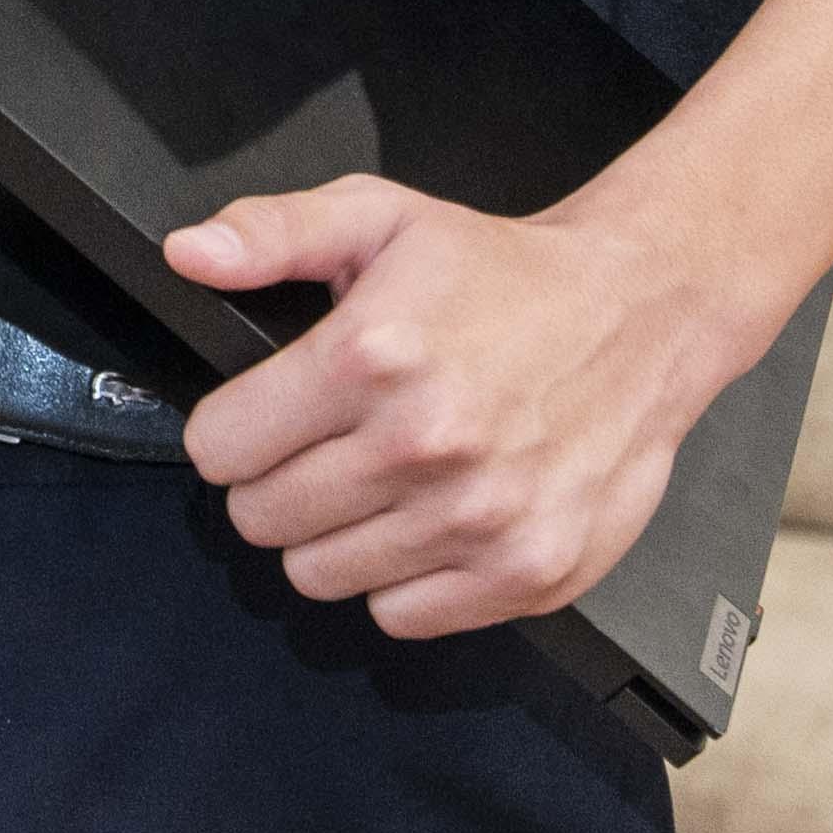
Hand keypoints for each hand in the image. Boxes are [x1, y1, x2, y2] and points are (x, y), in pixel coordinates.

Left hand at [161, 173, 756, 638]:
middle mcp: (423, 444)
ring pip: (320, 576)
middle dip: (276, 483)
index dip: (231, 430)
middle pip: (262, 520)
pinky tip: (432, 519)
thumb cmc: (504, 272)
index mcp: (371, 357)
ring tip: (382, 481)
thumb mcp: (379, 216)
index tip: (263, 417)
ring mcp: (478, 518)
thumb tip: (190, 254)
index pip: (220, 448)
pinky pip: (402, 616)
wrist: (642, 312)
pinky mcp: (526, 573)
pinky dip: (404, 579)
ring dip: (336, 535)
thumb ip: (271, 233)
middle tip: (327, 447)